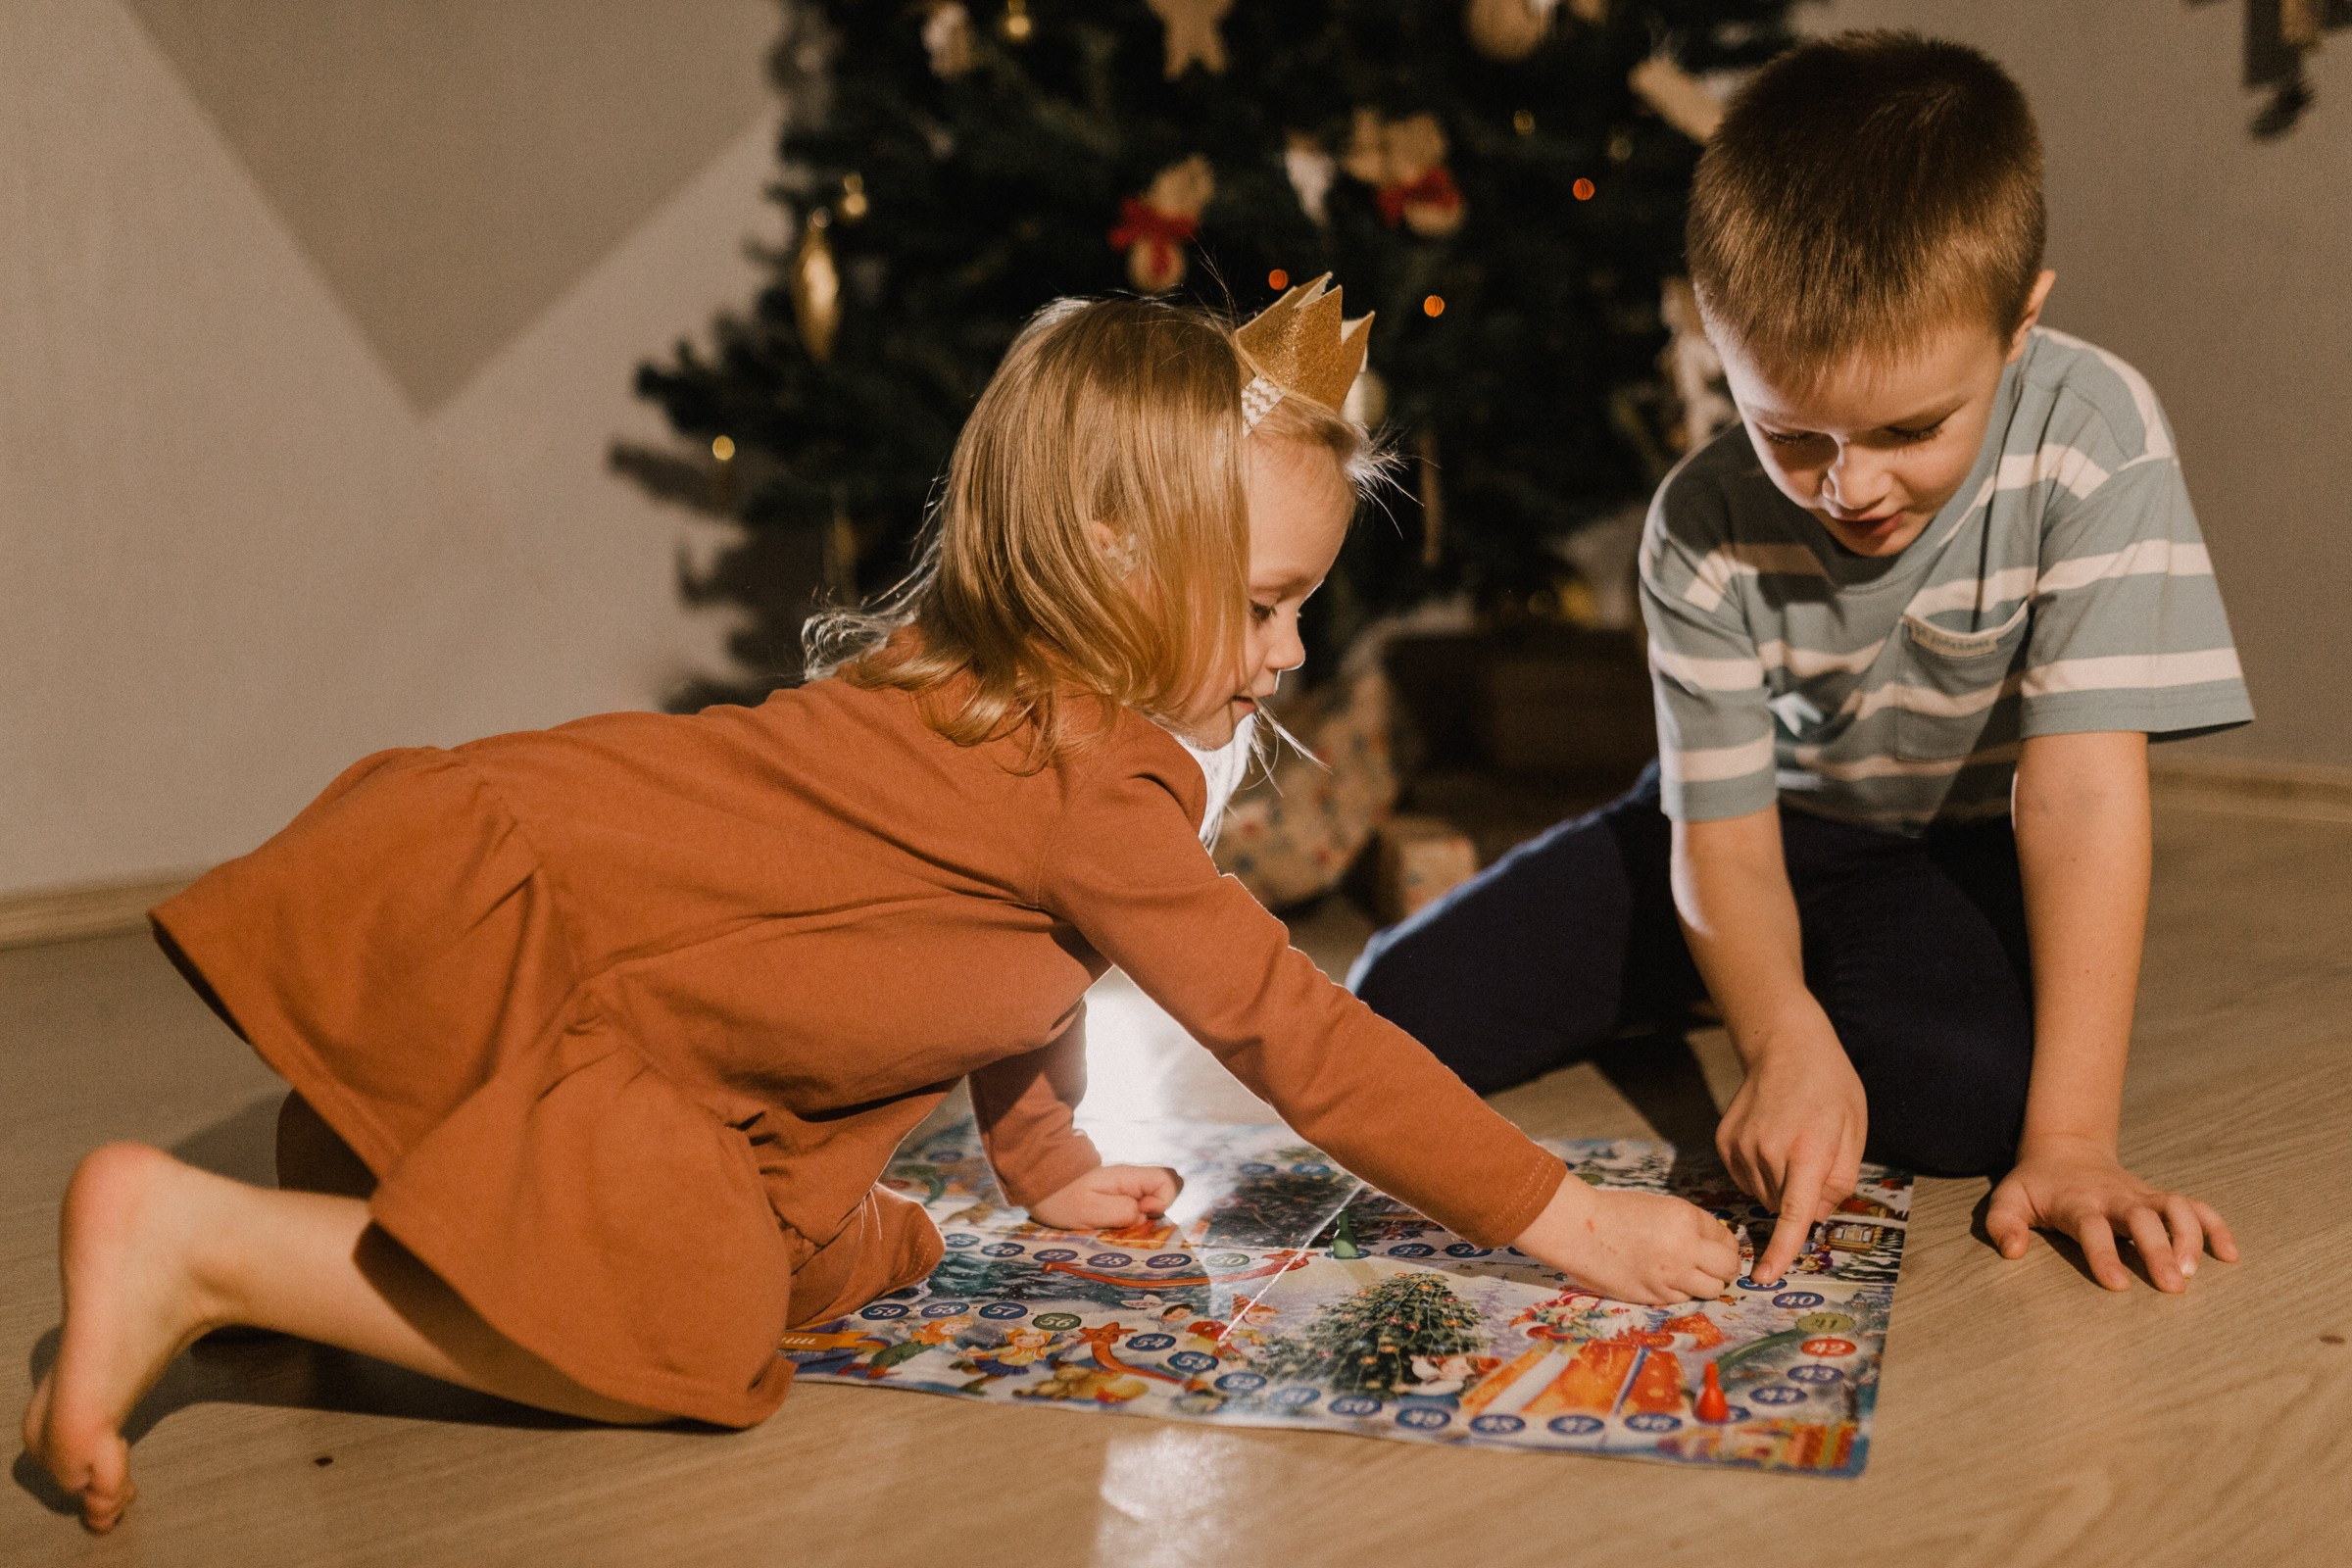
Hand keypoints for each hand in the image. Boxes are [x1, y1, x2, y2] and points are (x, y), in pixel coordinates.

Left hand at [1026, 1164, 1182, 1231]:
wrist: (1040, 1187)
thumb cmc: (1061, 1198)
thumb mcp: (1088, 1209)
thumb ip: (1119, 1211)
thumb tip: (1141, 1216)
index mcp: (1128, 1177)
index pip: (1168, 1179)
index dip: (1163, 1200)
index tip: (1141, 1214)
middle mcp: (1132, 1181)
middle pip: (1164, 1193)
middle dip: (1155, 1216)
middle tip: (1127, 1225)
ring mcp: (1126, 1190)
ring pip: (1151, 1205)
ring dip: (1141, 1223)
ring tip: (1115, 1229)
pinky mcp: (1118, 1200)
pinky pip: (1136, 1211)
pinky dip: (1130, 1224)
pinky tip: (1111, 1229)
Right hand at [1512, 1176, 1740, 1305]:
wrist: (1578, 1229)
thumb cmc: (1615, 1212)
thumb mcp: (1661, 1208)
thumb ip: (1690, 1227)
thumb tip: (1714, 1246)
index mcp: (1686, 1219)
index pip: (1727, 1240)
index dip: (1725, 1246)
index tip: (1719, 1249)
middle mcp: (1684, 1249)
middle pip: (1727, 1269)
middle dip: (1726, 1269)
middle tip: (1716, 1267)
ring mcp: (1670, 1276)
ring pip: (1711, 1290)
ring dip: (1706, 1284)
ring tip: (1690, 1276)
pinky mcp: (1654, 1296)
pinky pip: (1683, 1299)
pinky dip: (1680, 1292)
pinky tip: (1665, 1280)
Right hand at [1716, 1020, 1867, 1284]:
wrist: (1786, 1046)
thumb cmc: (1830, 1088)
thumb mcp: (1855, 1131)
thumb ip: (1841, 1180)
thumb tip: (1815, 1215)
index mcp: (1808, 1151)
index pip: (1794, 1214)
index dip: (1781, 1249)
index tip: (1767, 1277)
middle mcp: (1768, 1151)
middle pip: (1782, 1205)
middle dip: (1800, 1197)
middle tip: (1814, 1158)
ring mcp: (1741, 1146)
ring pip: (1762, 1193)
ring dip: (1779, 1184)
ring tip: (1791, 1144)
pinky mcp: (1724, 1141)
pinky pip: (1743, 1177)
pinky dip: (1760, 1172)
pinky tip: (1771, 1143)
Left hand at [1986, 1137, 2238, 1291]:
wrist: (2065, 1150)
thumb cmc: (2035, 1186)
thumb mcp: (2008, 1199)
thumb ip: (2003, 1224)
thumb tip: (2012, 1252)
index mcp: (2077, 1202)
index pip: (2092, 1227)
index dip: (2104, 1255)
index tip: (2119, 1286)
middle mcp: (2114, 1198)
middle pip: (2142, 1218)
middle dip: (2159, 1249)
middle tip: (2174, 1287)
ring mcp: (2141, 1195)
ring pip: (2175, 1207)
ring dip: (2191, 1237)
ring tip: (2194, 1274)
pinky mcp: (2159, 1197)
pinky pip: (2195, 1206)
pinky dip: (2216, 1226)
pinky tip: (2230, 1255)